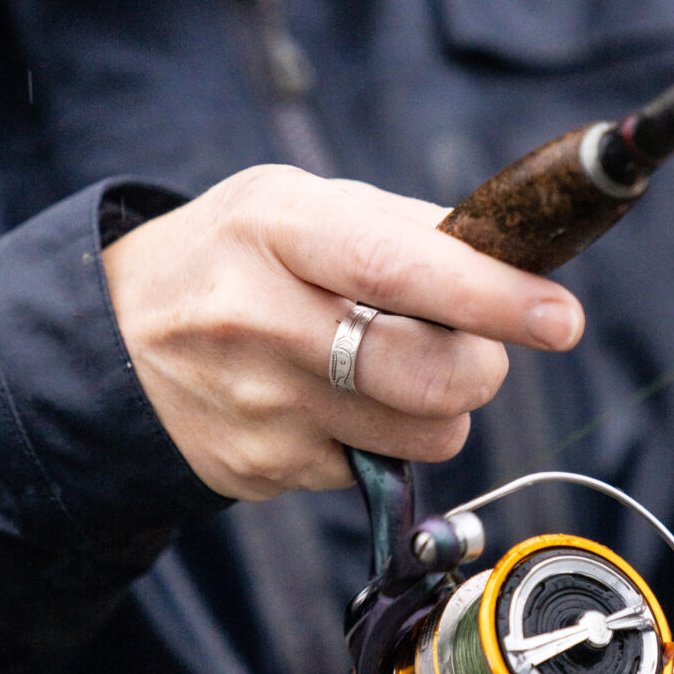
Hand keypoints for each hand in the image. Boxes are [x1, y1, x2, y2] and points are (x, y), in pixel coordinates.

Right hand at [102, 166, 583, 500]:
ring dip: (438, 408)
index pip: (399, 268)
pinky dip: (379, 440)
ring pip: (422, 434)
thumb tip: (511, 265)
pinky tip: (332, 403)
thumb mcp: (298, 205)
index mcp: (276, 229)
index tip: (560, 318)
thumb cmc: (235, 257)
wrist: (112, 338)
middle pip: (426, 372)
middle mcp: (259, 317)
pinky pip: (374, 469)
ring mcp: (258, 405)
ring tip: (391, 371)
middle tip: (476, 347)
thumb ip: (403, 228)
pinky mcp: (260, 468)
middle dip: (482, 366)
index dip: (490, 298)